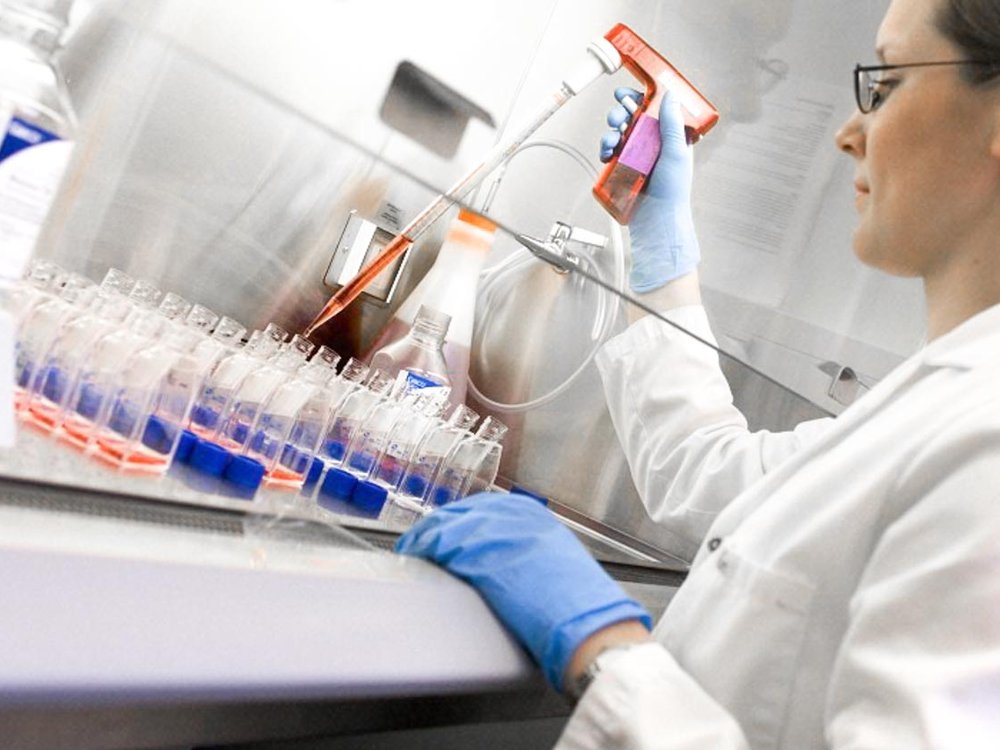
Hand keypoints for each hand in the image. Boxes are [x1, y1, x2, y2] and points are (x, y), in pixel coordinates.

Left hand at [395, 492, 651, 690]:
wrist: (585, 623)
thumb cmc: (575, 602)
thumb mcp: (553, 557)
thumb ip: (524, 548)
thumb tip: (499, 554)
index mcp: (531, 514)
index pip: (479, 508)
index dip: (455, 522)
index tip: (441, 534)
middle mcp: (512, 515)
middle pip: (459, 513)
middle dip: (436, 529)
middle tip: (419, 545)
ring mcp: (496, 531)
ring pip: (445, 526)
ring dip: (425, 540)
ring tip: (413, 552)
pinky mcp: (480, 555)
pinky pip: (441, 545)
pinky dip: (424, 549)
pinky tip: (415, 557)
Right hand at [601, 87, 699, 292]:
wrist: (656, 220)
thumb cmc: (673, 191)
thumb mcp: (677, 152)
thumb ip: (672, 123)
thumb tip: (670, 95)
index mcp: (669, 137)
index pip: (654, 109)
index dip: (641, 98)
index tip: (629, 93)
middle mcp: (652, 144)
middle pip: (632, 118)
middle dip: (621, 114)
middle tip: (616, 118)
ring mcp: (636, 156)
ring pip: (618, 134)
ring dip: (610, 132)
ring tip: (610, 141)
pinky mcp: (622, 169)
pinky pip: (610, 153)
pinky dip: (605, 150)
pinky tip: (606, 154)